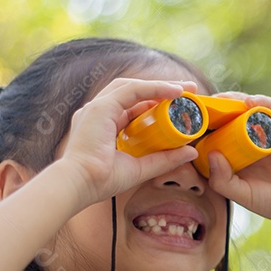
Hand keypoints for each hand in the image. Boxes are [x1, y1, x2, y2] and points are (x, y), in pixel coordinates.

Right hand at [55, 78, 199, 208]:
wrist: (80, 184)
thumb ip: (164, 159)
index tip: (179, 105)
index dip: (156, 103)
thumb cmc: (102, 180)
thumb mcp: (141, 168)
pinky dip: (154, 88)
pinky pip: (132, 90)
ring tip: (185, 90)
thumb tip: (191, 151)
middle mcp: (99, 112)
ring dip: (160, 85)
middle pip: (134, 92)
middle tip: (188, 90)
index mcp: (103, 125)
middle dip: (161, 89)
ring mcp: (98, 107)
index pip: (133, 107)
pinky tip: (174, 92)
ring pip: (133, 87)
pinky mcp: (101, 107)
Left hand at [204, 93, 270, 229]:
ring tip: (220, 100)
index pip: (212, 134)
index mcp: (233, 153)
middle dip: (212, 108)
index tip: (181, 122)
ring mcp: (266, 132)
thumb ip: (222, 180)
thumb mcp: (240, 194)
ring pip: (247, 108)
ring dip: (233, 101)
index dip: (197, 126)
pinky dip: (262, 102)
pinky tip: (250, 102)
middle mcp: (247, 139)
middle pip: (227, 116)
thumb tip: (211, 154)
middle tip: (198, 104)